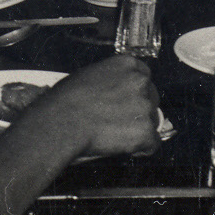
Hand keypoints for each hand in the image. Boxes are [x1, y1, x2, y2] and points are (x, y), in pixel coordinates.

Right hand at [39, 54, 162, 157]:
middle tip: (120, 124)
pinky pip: (152, 144)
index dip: (136, 94)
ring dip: (138, 130)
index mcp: (127, 65)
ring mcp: (144, 106)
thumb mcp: (88, 77)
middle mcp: (140, 82)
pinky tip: (124, 149)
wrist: (61, 122)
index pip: (144, 78)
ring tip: (115, 137)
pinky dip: (141, 149)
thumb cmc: (65, 101)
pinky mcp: (145, 130)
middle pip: (151, 99)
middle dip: (139, 112)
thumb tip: (112, 95)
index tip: (127, 104)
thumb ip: (109, 82)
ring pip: (151, 122)